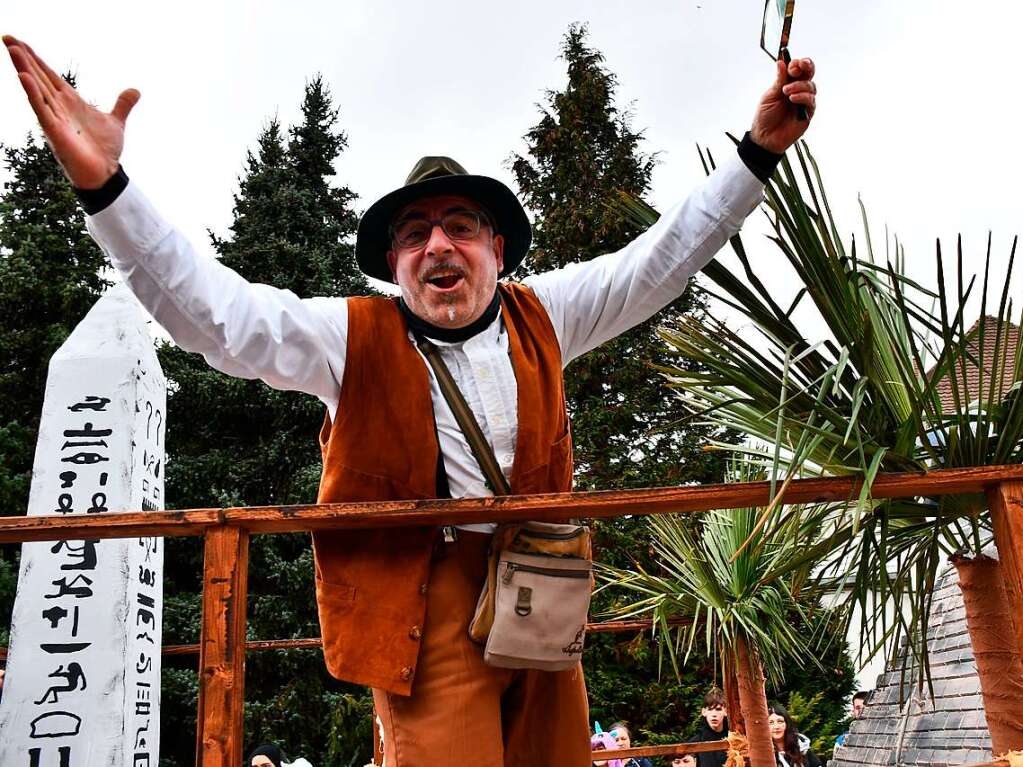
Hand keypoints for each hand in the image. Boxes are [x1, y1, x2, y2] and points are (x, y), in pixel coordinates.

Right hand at [4, 35, 137, 188]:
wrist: (106, 174)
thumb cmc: (105, 150)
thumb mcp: (116, 122)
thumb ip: (122, 105)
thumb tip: (135, 91)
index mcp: (71, 102)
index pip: (50, 75)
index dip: (36, 59)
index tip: (19, 42)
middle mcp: (59, 107)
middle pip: (38, 77)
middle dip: (23, 58)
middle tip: (6, 37)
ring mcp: (55, 118)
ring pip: (36, 89)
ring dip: (24, 69)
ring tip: (12, 50)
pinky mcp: (55, 132)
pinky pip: (41, 110)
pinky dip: (33, 94)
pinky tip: (23, 77)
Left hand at [749, 57, 815, 154]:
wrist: (764, 137)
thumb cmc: (765, 117)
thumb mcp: (769, 96)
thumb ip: (778, 81)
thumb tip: (781, 62)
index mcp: (788, 84)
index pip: (798, 69)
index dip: (797, 64)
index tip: (791, 65)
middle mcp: (798, 90)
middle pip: (809, 73)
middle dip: (807, 66)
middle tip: (799, 66)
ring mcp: (804, 101)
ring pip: (811, 86)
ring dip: (799, 85)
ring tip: (786, 91)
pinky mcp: (808, 113)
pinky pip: (810, 101)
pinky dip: (803, 97)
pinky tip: (793, 98)